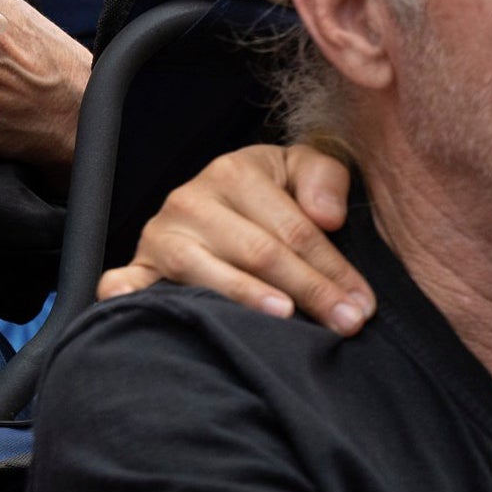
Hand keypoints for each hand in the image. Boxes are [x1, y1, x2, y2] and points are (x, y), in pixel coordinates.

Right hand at [101, 141, 370, 333]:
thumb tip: (328, 216)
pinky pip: (128, 284)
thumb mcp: (302, 168)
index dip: (333, 268)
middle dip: (309, 292)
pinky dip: (131, 297)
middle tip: (346, 324)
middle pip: (259, 253)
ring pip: (207, 274)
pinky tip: (144, 314)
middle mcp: (191, 200)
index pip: (295, 230)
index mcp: (235, 172)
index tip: (363, 303)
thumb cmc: (271, 191)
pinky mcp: (139, 265)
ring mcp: (161, 235)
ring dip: (246, 298)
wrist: (220, 195)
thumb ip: (325, 179)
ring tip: (285, 320)